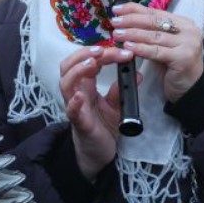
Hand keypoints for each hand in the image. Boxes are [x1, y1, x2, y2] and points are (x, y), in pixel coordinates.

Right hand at [60, 45, 131, 179]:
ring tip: (92, 64)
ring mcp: (74, 106)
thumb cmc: (102, 126)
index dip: (103, 52)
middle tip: (102, 50)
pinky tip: (80, 96)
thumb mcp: (116, 105)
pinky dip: (74, 102)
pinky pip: (71, 110)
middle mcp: (76, 91)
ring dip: (77, 70)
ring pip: (65, 82)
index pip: (89, 61)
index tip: (123, 51)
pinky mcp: (78, 122)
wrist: (98, 153)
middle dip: (84, 54)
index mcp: (85, 84)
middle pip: (69, 65)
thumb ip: (122, 90)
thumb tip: (137, 74)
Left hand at [111, 2, 203, 102]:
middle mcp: (188, 30)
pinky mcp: (184, 58)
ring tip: (117, 34)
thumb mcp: (161, 44)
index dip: (134, 9)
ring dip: (132, 34)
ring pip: (154, 36)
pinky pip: (157, 51)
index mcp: (183, 23)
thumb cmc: (173, 64)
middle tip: (114, 22)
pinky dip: (141, 48)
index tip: (117, 9)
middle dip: (131, 21)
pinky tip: (128, 47)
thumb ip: (149, 31)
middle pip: (154, 22)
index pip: (154, 12)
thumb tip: (123, 20)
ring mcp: (188, 44)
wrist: (191, 87)